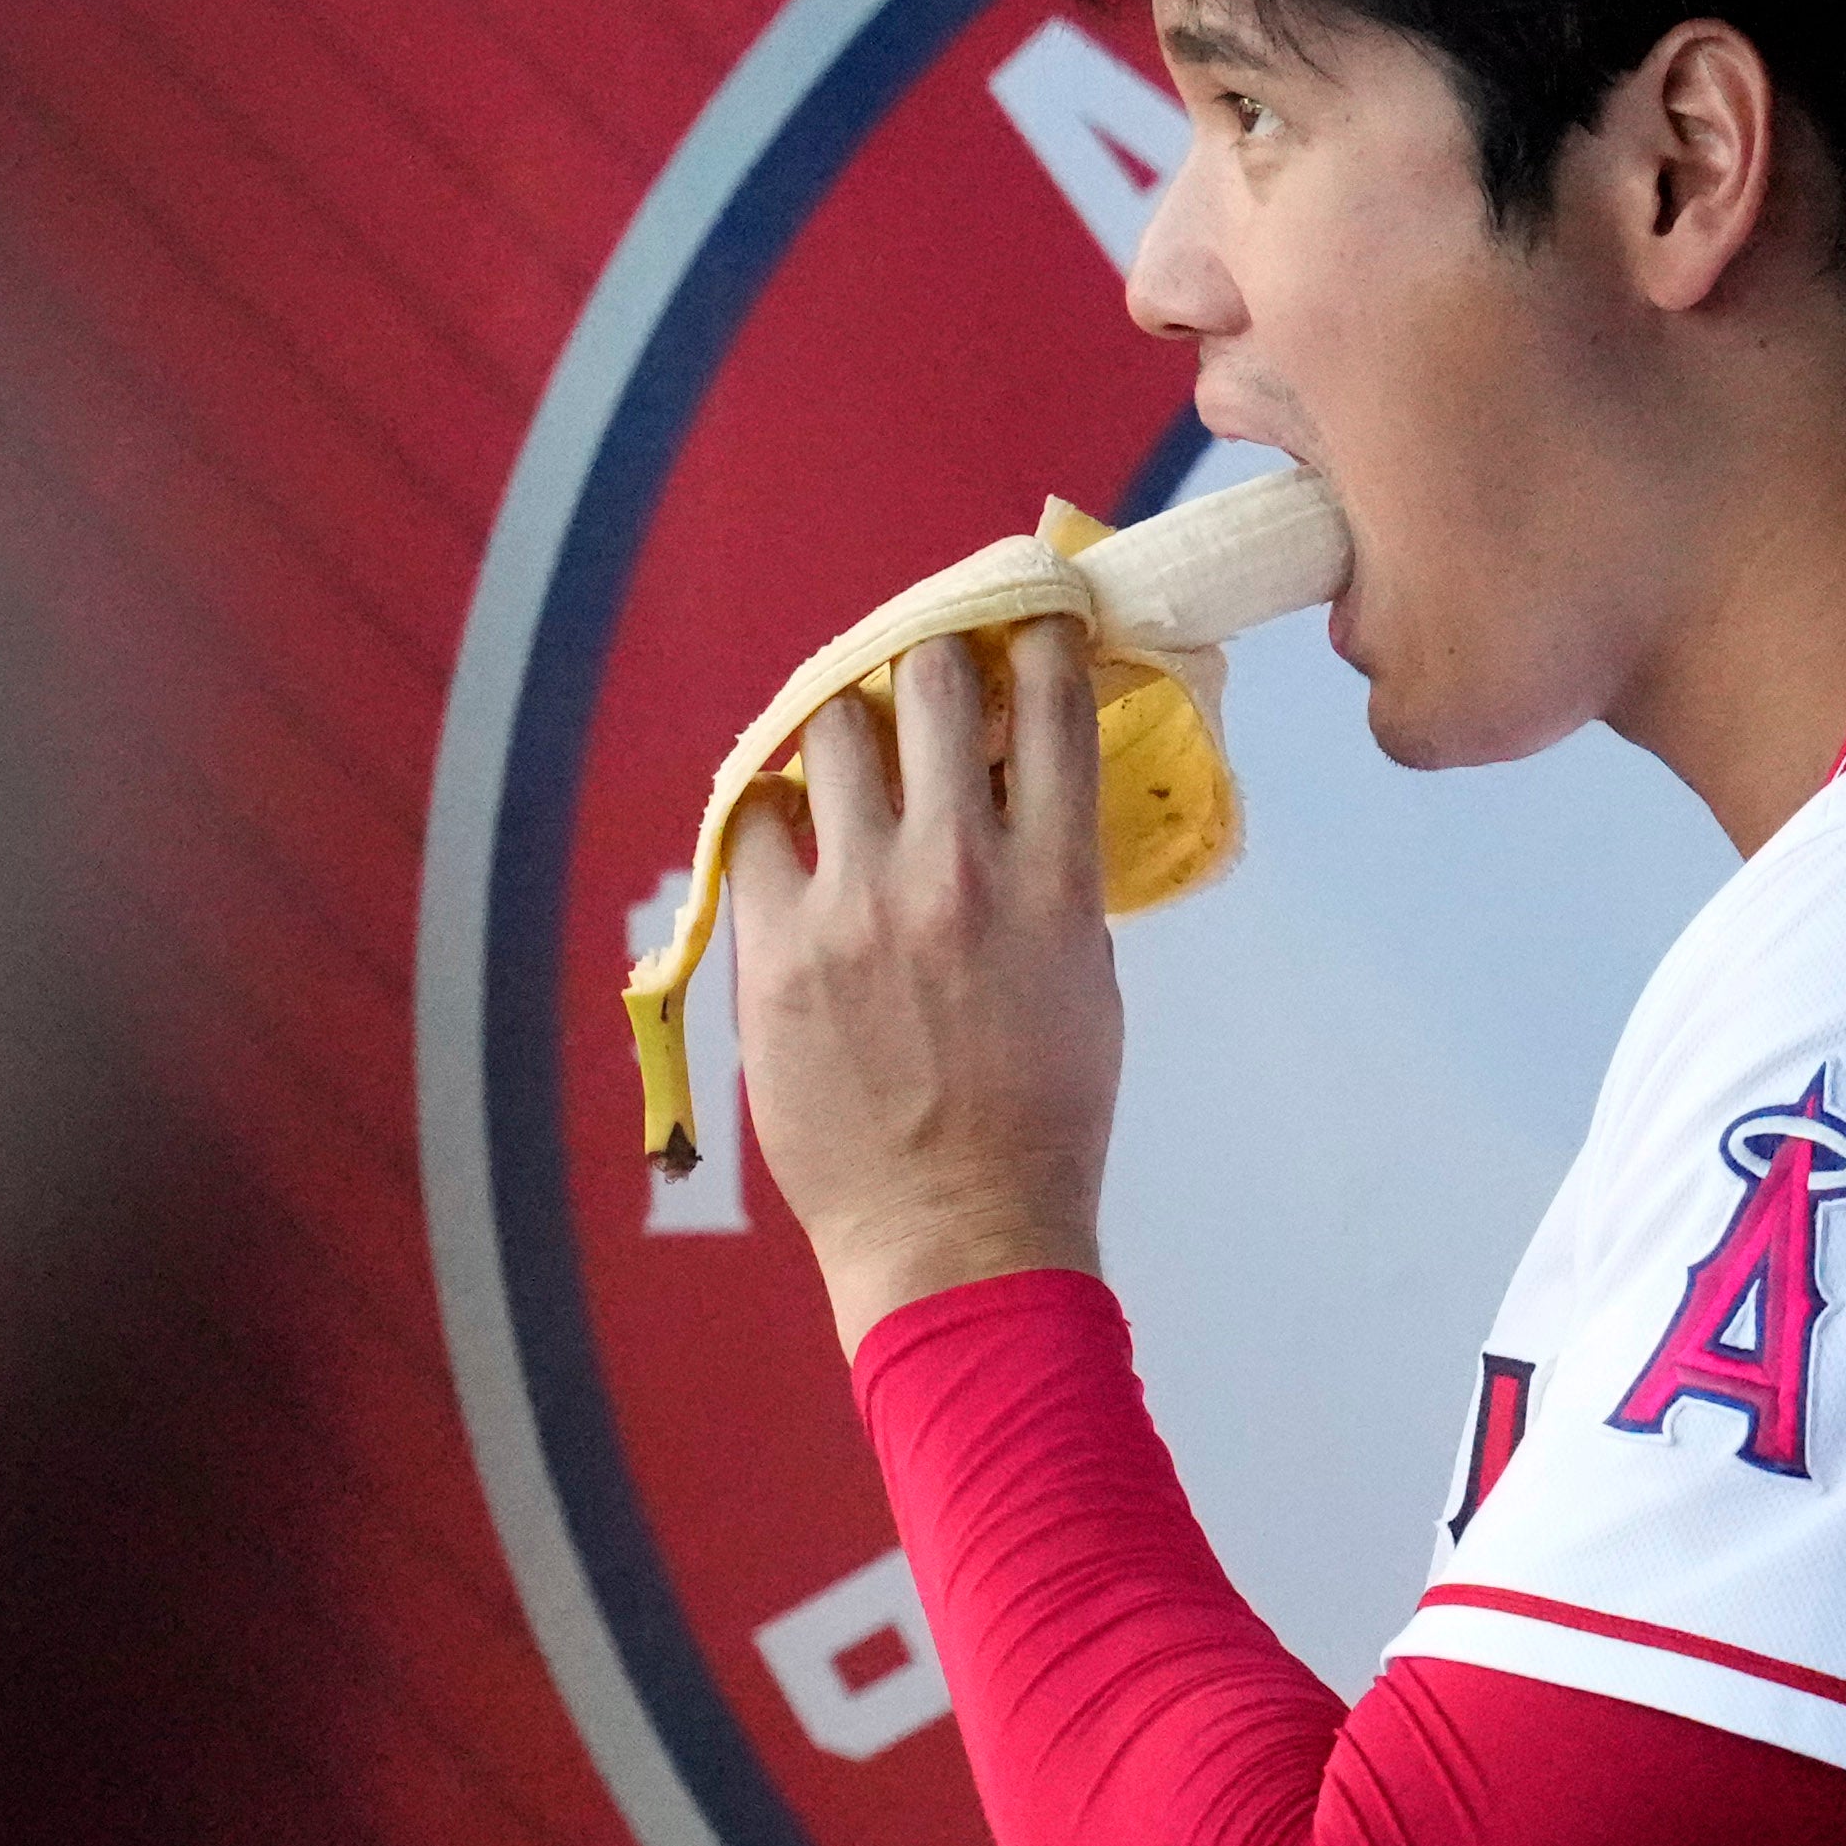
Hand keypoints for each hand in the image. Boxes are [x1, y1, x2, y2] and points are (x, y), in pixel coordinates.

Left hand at [727, 616, 1122, 1349]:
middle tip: (927, 673)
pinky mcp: (779, 948)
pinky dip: (777, 809)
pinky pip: (757, 822)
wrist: (957, 1231)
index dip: (1035, 632)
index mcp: (1053, 879)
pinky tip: (793, 827)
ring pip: (831, 732)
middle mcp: (956, 869)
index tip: (1026, 613)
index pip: (1049, 699)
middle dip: (930, 659)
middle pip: (929, 683)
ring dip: (847, 724)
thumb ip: (1055, 872)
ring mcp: (858, 904)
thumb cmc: (1043, 1115)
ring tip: (852, 748)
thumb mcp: (1087, 976)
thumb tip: (1023, 783)